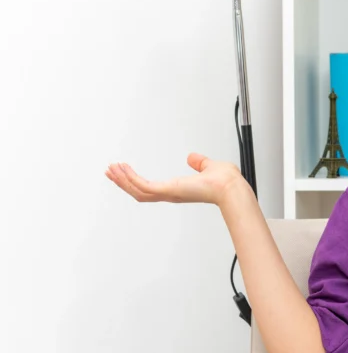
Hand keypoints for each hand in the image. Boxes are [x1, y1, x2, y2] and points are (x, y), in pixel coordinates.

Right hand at [105, 153, 247, 207]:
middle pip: (139, 192)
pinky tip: (123, 168)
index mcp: (178, 189)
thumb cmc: (225, 182)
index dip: (137, 182)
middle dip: (124, 182)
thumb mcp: (210, 167)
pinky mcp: (168, 190)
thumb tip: (193, 158)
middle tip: (111, 172)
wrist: (230, 187)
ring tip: (112, 168)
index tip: (126, 173)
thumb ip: (200, 163)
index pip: (152, 188)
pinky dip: (131, 177)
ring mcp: (168, 193)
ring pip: (137, 190)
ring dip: (123, 179)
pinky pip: (143, 185)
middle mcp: (171, 194)